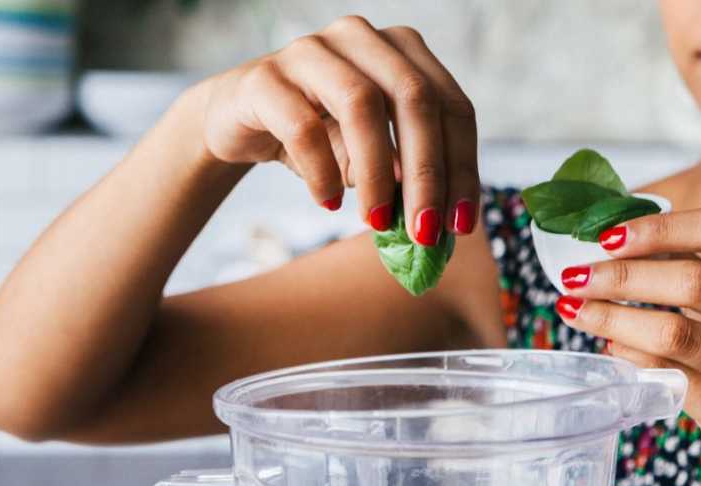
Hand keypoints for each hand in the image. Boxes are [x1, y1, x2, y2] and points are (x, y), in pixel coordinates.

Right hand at [200, 15, 479, 243]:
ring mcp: (311, 50)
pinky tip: (327, 202)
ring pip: (361, 103)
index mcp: (401, 50)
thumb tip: (438, 221)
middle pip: (415, 98)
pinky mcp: (265, 77)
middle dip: (427, 173)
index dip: (463, 166)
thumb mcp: (372, 158)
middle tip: (425, 233)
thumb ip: (406, 177)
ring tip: (376, 222)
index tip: (461, 224)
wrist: (238, 121)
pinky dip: (321, 171)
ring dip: (376, 174)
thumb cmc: (319, 136)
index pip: (451, 105)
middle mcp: (361, 37)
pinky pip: (302, 126)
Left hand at [554, 207, 700, 485]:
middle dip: (621, 276)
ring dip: (612, 316)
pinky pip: (669, 376)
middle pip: (695, 281)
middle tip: (574, 277)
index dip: (660, 229)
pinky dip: (629, 356)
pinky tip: (608, 345)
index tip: (607, 236)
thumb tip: (613, 243)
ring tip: (574, 308)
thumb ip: (697, 272)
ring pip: (675, 332)